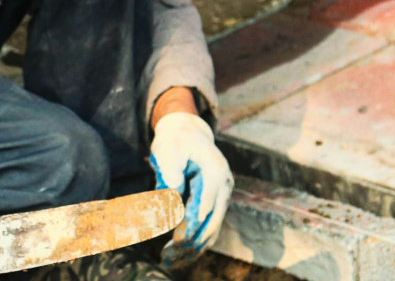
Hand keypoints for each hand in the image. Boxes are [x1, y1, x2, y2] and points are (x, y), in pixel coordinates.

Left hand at [149, 112, 232, 268]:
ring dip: (193, 246)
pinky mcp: (215, 205)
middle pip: (212, 219)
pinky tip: (179, 256)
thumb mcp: (170, 148)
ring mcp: (222, 197)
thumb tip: (173, 189)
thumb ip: (171, 167)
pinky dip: (196, 243)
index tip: (181, 234)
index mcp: (216, 170)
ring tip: (170, 259)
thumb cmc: (175, 141)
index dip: (195, 217)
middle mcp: (224, 185)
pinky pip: (209, 229)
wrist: (188, 135)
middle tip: (170, 252)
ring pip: (212, 229)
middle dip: (192, 238)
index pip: (208, 199)